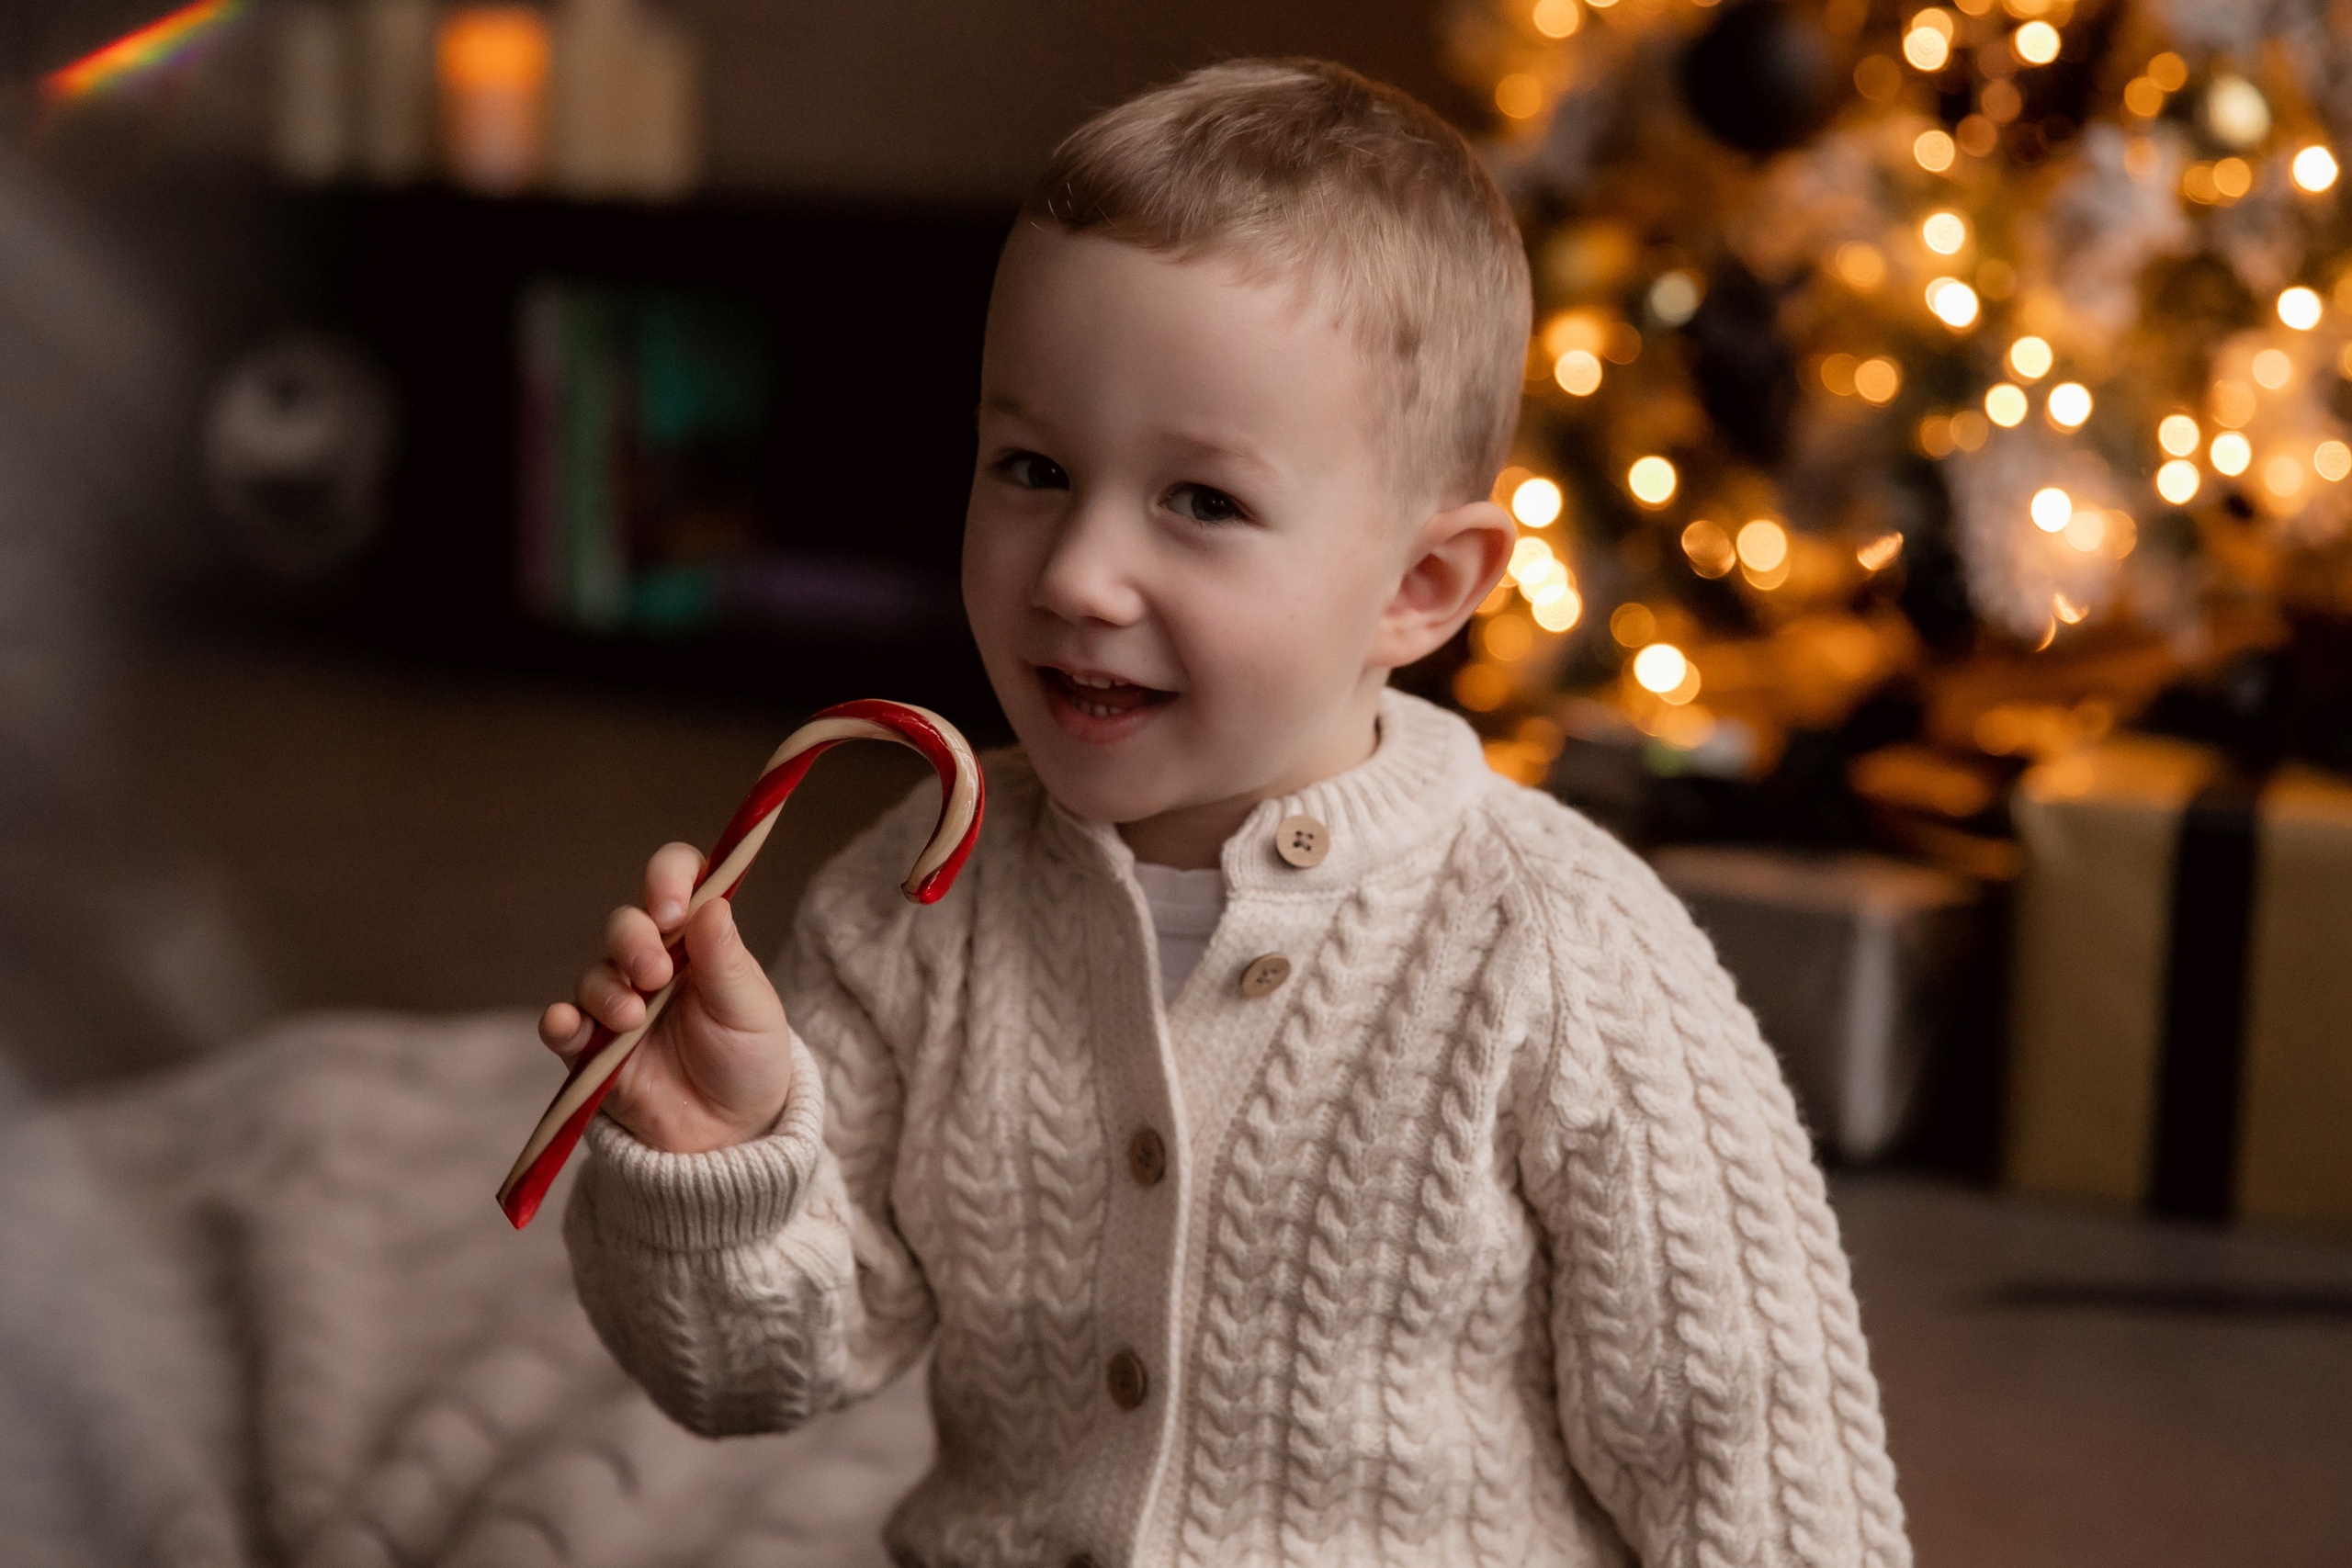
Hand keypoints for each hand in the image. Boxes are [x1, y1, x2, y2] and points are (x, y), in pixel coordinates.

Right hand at [538, 842, 793, 1153]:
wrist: (731, 1134)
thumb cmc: (747, 1059)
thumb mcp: (750, 1009)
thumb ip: (726, 960)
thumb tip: (712, 904)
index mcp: (697, 939)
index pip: (676, 881)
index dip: (669, 879)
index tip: (673, 908)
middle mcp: (653, 962)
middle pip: (625, 925)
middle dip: (634, 942)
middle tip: (655, 975)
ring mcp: (619, 1003)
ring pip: (593, 973)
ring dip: (608, 990)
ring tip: (633, 1019)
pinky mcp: (592, 1048)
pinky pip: (563, 1024)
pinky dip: (560, 1021)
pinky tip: (568, 1025)